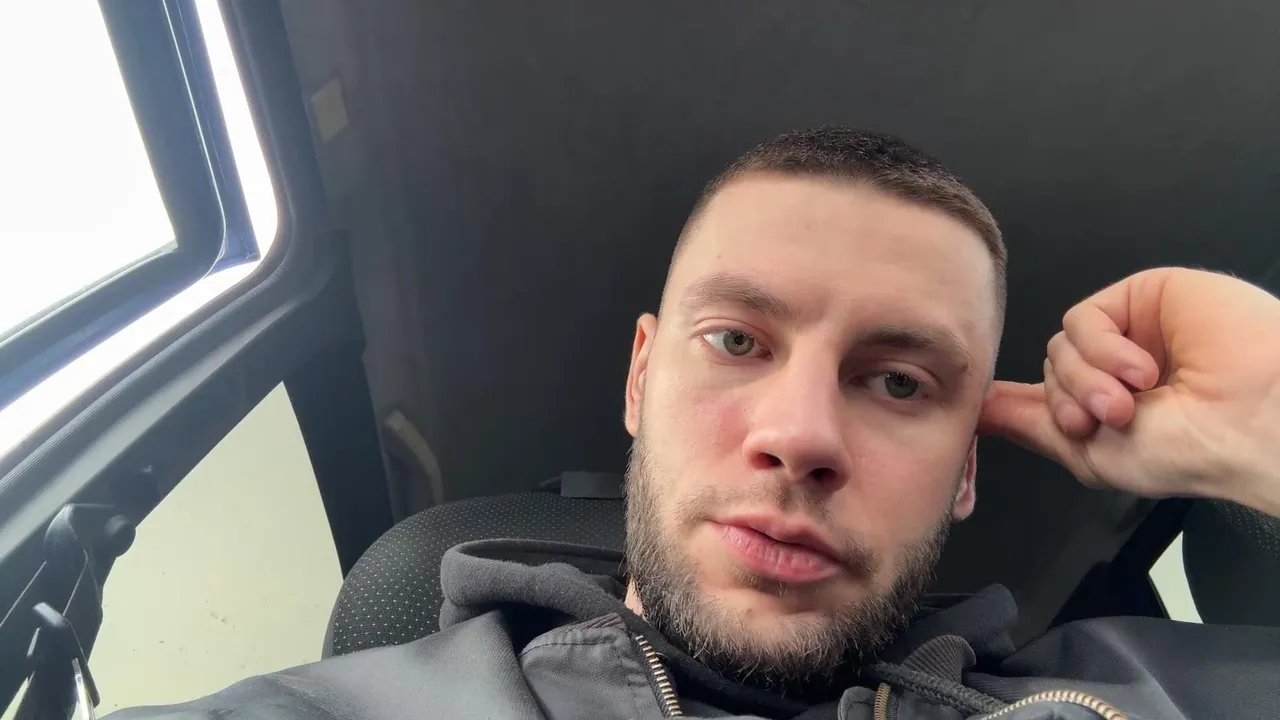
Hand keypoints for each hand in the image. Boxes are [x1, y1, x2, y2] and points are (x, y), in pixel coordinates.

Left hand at [979, 267, 1279, 516]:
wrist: (1247, 422)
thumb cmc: (1185, 451)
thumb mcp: (1090, 455)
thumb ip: (1030, 425)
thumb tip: (978, 413)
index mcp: (1106, 407)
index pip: (1045, 394)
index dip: (1024, 403)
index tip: (987, 413)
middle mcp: (1115, 369)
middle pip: (1048, 370)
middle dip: (1070, 401)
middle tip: (1111, 420)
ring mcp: (1130, 331)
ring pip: (1058, 344)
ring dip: (1087, 380)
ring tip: (1132, 400)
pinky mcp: (1143, 296)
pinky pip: (1081, 318)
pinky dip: (1103, 349)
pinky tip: (1143, 369)